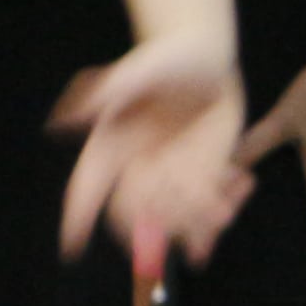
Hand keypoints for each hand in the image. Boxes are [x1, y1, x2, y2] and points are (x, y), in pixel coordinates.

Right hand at [51, 33, 250, 279]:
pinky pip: (210, 209)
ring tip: (224, 209)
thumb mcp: (136, 71)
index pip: (85, 190)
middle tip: (190, 210)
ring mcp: (172, 177)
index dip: (77, 218)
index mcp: (110, 149)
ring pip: (177, 221)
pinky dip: (226, 208)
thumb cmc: (164, 59)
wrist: (205, 57)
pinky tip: (243, 182)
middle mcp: (137, 170)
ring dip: (200, 225)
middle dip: (161, 225)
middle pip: (137, 217)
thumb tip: (62, 122)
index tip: (71, 248)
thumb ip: (105, 94)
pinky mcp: (205, 175)